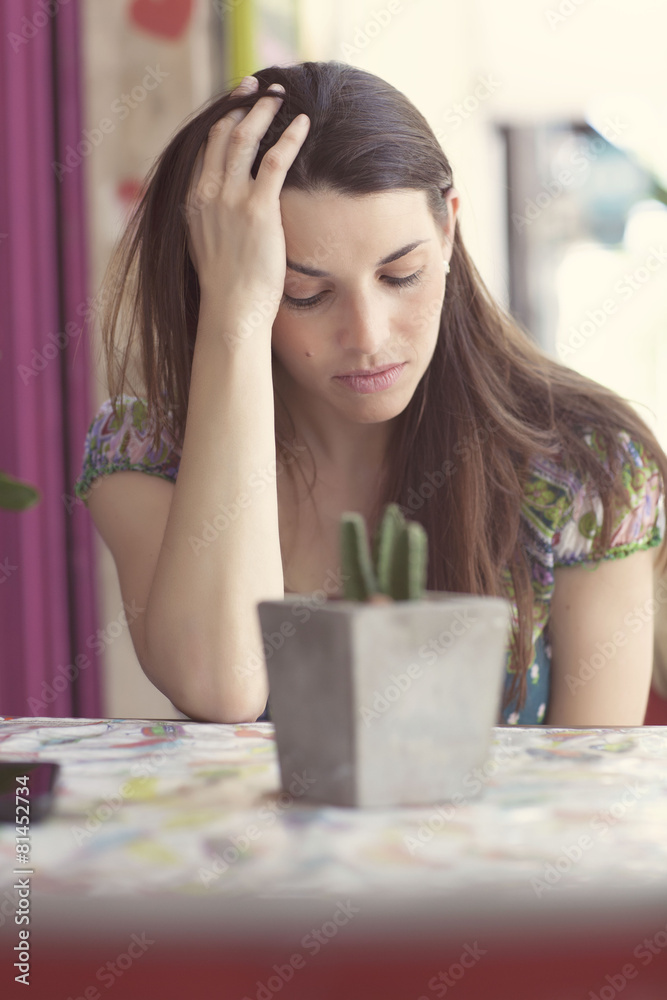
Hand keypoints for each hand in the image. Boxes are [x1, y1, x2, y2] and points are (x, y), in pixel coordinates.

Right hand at [184, 76, 309, 321]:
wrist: (232, 310)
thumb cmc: (227, 289)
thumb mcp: (208, 247)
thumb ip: (213, 222)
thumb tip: (226, 218)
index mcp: (192, 201)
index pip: (205, 147)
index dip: (222, 120)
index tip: (236, 104)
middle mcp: (206, 193)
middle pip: (222, 133)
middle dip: (241, 104)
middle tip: (258, 88)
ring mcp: (230, 199)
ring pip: (245, 138)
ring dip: (263, 111)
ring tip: (280, 95)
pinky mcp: (257, 208)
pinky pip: (275, 160)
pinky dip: (290, 136)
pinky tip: (303, 123)